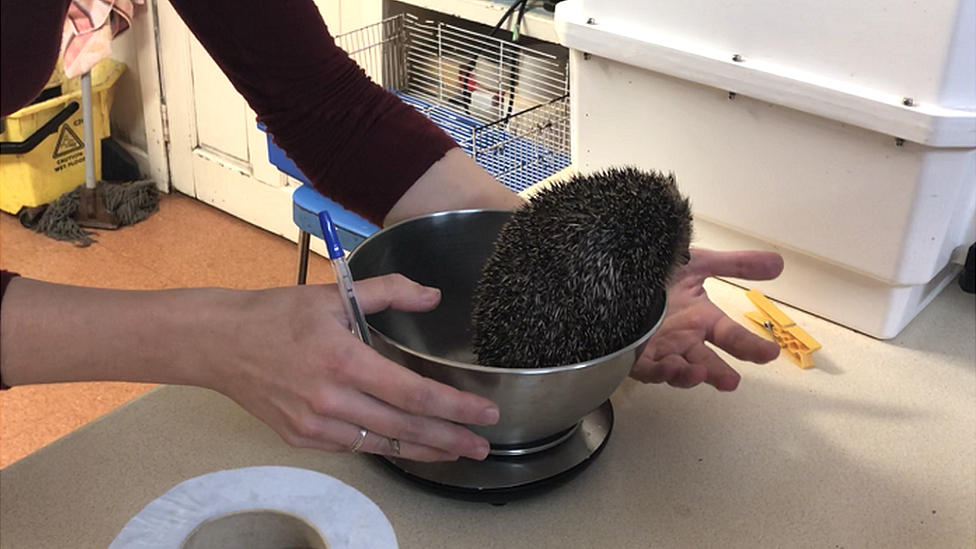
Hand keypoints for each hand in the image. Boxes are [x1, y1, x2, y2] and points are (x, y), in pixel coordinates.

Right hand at [211, 274, 498, 461]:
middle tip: (483, 447)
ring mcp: (314, 425)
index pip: (412, 392)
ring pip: (382, 444)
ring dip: (423, 450)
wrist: (219, 343)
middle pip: (405, 427)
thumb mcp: (335, 293)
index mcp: (344, 361)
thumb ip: (390, 292)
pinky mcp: (301, 437)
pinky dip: (385, 445)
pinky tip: (407, 443)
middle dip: (450, 440)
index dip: (454, 407)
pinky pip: (354, 446)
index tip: (485, 413)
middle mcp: (331, 400)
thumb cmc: (277, 315)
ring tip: (455, 452)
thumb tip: (433, 297)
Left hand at [630, 249, 784, 390]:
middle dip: (718, 373)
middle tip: (731, 381)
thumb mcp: (699, 263)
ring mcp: (660, 349)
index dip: (750, 346)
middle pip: (706, 361)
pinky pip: (650, 369)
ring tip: (700, 374)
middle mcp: (683, 338)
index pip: (731, 336)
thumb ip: (737, 265)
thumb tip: (778, 262)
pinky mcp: (636, 354)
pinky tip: (670, 365)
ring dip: (688, 375)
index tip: (769, 353)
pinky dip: (661, 370)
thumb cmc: (658, 269)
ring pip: (678, 370)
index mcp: (701, 319)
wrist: (616, 268)